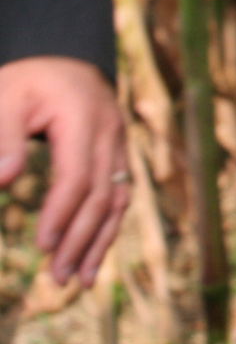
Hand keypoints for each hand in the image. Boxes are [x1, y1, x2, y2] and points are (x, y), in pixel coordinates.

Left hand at [0, 56, 128, 288]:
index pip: (78, 175)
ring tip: (78, 280)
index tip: (42, 246)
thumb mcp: (4, 98)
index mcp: (83, 116)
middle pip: (103, 194)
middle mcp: (109, 132)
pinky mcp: (115, 156)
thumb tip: (4, 181)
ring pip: (117, 199)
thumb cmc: (25, 83)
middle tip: (58, 278)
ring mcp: (117, 145)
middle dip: (81, 239)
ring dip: (98, 241)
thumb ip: (4, 139)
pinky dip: (106, 228)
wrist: (62, 63)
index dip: (62, 213)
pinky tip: (93, 256)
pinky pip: (118, 196)